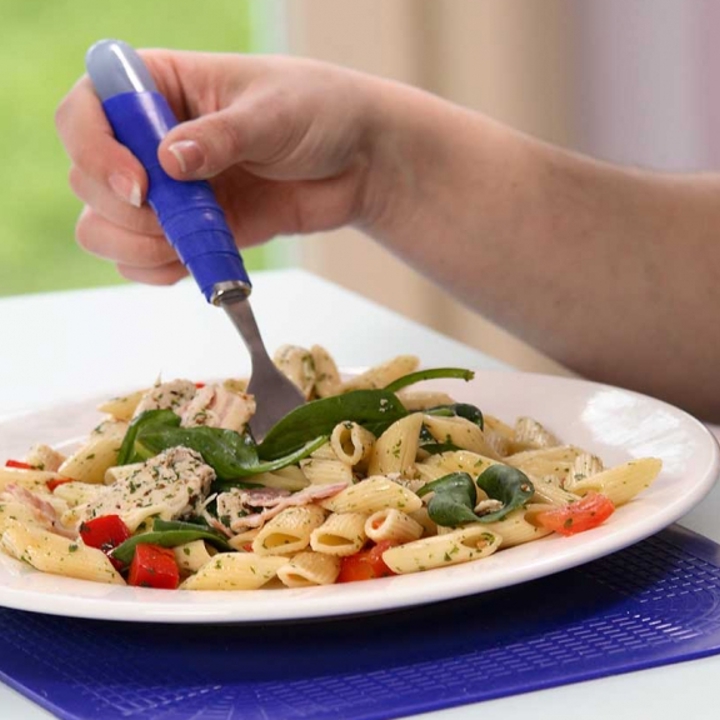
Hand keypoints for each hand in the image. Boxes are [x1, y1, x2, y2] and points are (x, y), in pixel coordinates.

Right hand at [56, 51, 385, 283]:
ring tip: (188, 243)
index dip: (95, 151)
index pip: (85, 111)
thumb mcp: (273, 114)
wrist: (356, 163)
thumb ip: (221, 137)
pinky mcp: (191, 229)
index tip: (140, 185)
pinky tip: (187, 265)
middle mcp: (151, 139)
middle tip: (178, 217)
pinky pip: (142, 259)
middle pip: (87, 179)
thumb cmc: (318, 112)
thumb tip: (167, 161)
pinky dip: (154, 270)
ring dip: (134, 246)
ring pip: (104, 226)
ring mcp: (169, 189)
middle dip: (124, 211)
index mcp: (160, 87)